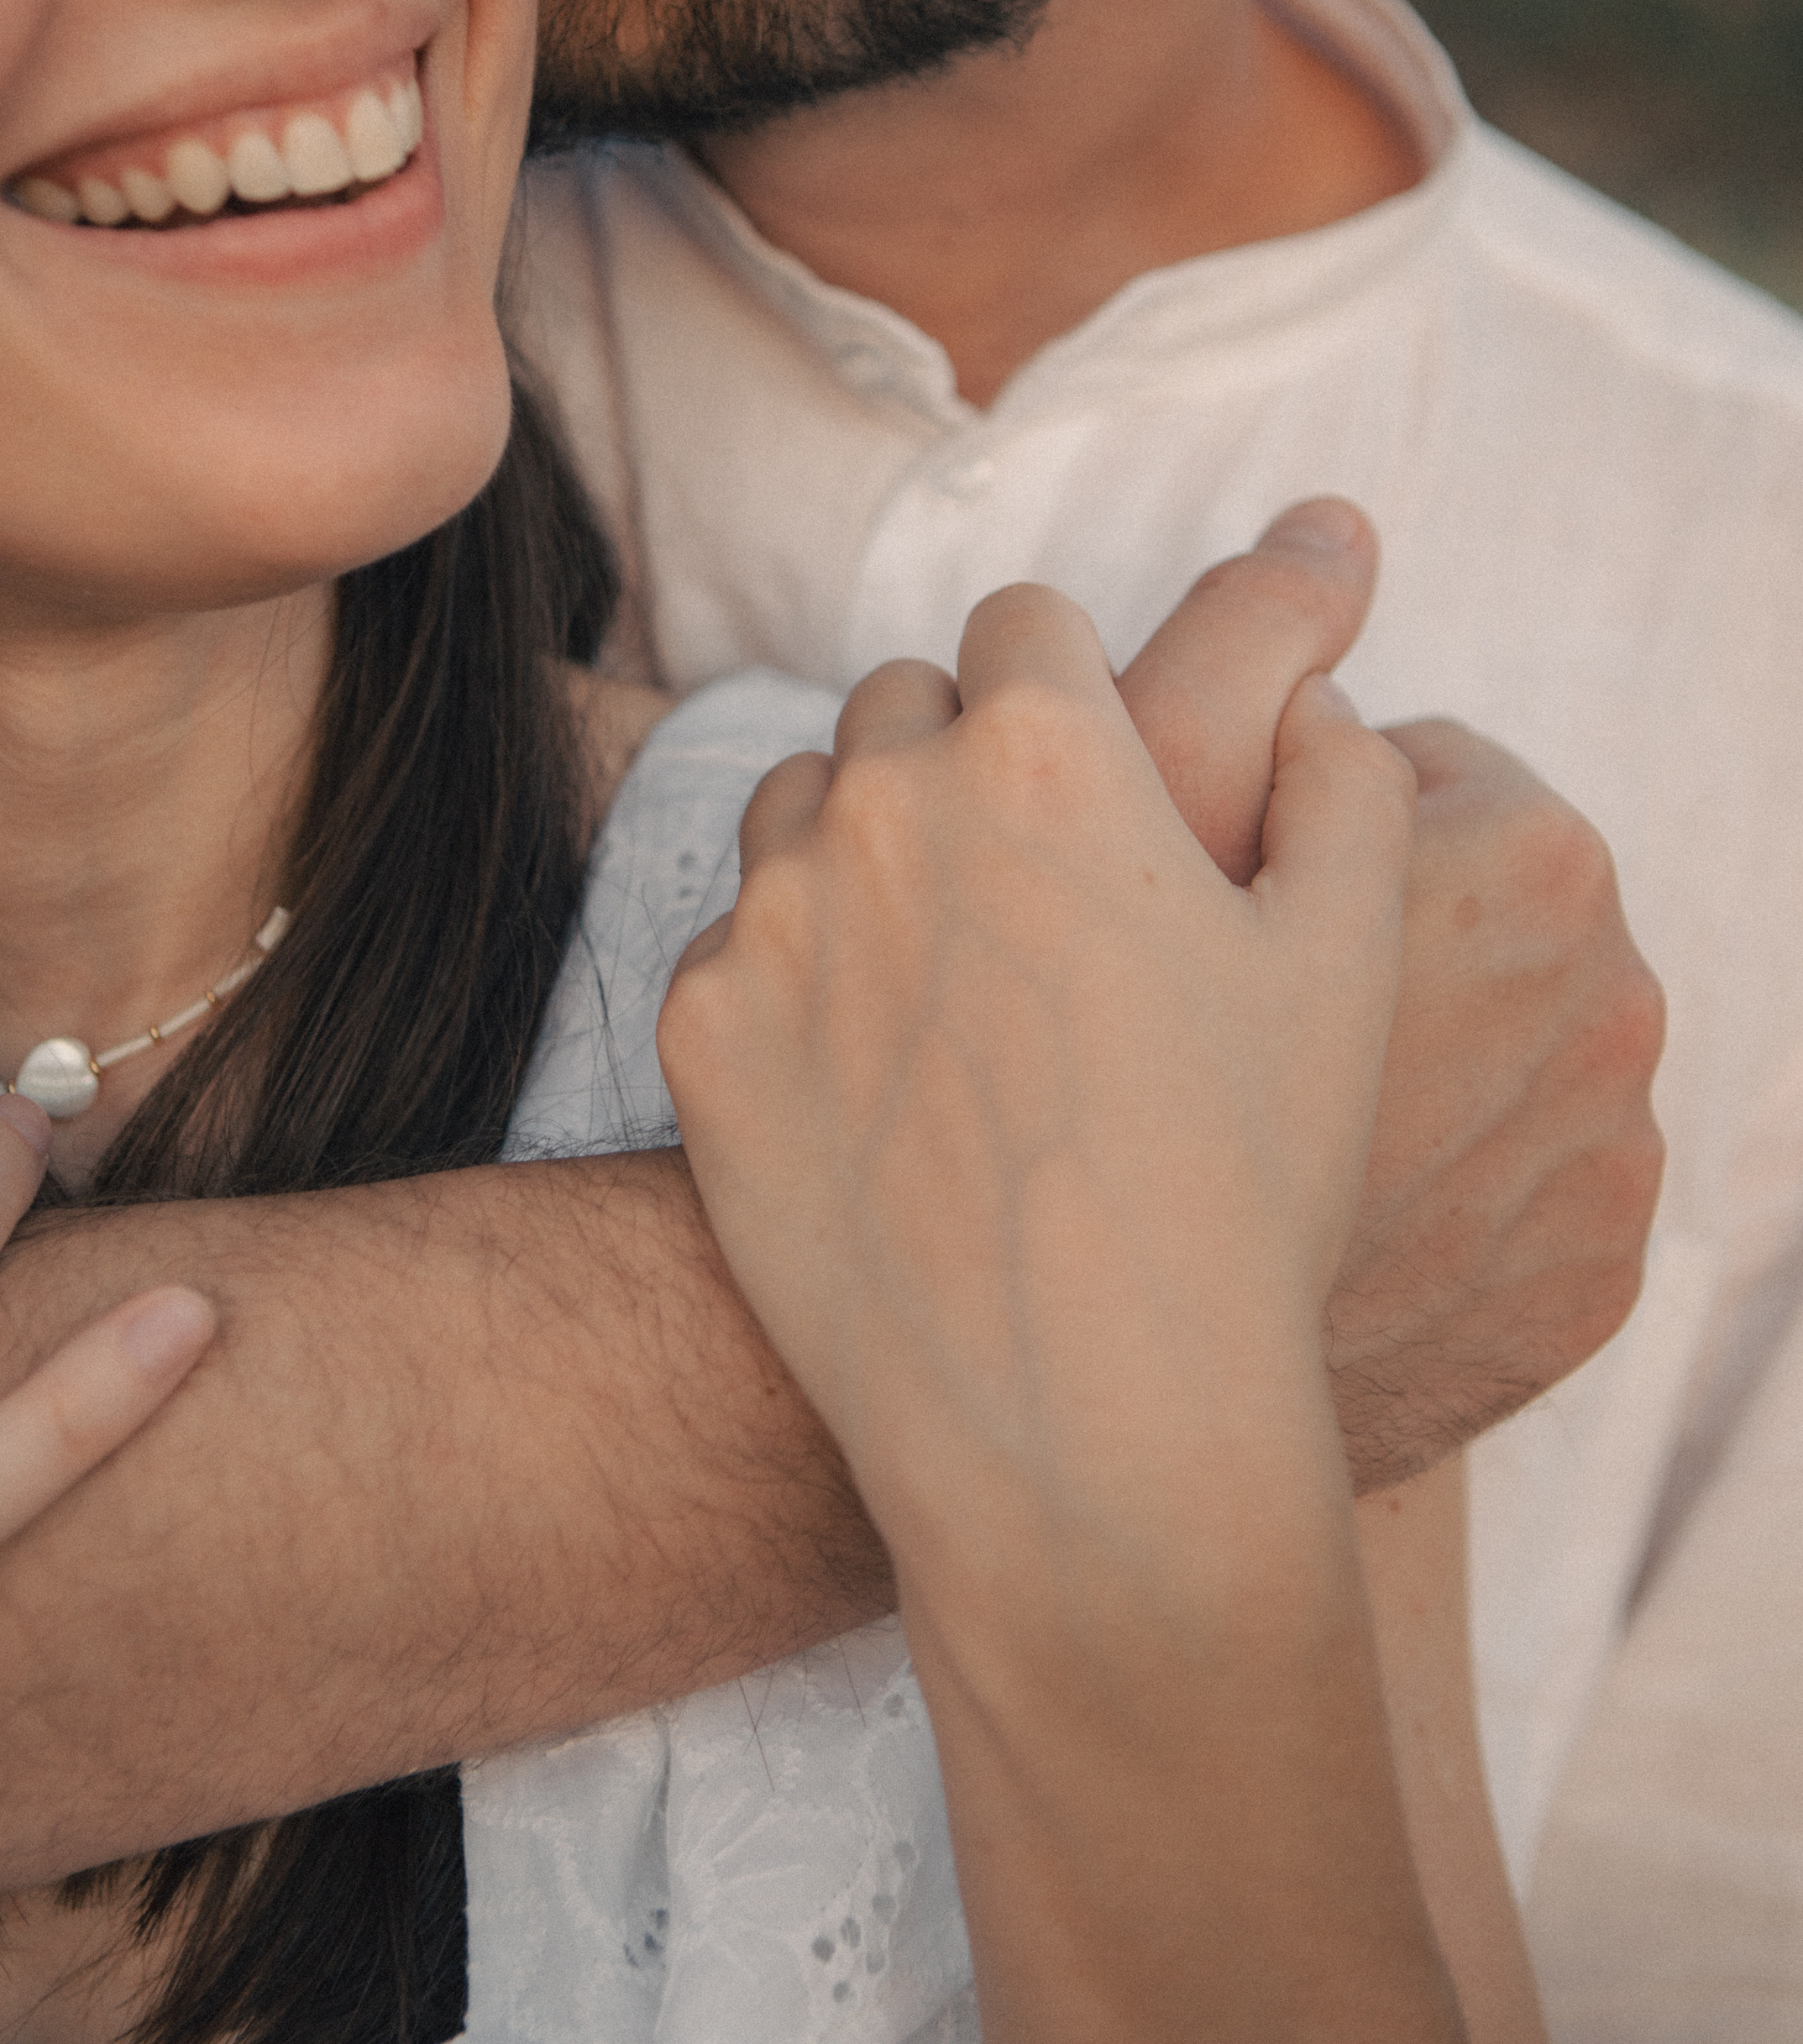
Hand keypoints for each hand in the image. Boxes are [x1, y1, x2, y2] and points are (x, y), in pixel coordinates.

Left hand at [660, 585, 1414, 1576]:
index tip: (1095, 766)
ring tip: (960, 985)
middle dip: (968, 761)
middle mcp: (883, 797)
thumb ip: (1343, 781)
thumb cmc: (1238, 1192)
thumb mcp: (1346, 963)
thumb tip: (1314, 701)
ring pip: (804, 805)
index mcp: (1045, 748)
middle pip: (906, 702)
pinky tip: (882, 1082)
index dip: (1070, 685)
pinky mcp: (698, 1028)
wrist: (1081, 1423)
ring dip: (870, 848)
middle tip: (1041, 894)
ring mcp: (771, 913)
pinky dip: (800, 982)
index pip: (1025, 620)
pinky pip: (739, 943)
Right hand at [1104, 503, 1665, 1492]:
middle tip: (1214, 997)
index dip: (1259, 816)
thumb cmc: (1098, 1049)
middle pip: (1456, 908)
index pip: (1397, 770)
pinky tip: (1327, 1200)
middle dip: (1349, 932)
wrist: (1095, 1366)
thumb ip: (1248, 640)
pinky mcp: (1595, 1281)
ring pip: (1494, 1044)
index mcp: (1532, 862)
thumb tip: (1341, 526)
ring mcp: (1614, 1155)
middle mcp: (1616, 1003)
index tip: (1186, 887)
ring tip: (1263, 1104)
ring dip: (1402, 1057)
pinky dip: (1441, 1188)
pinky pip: (1520, 1190)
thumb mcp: (1151, 797)